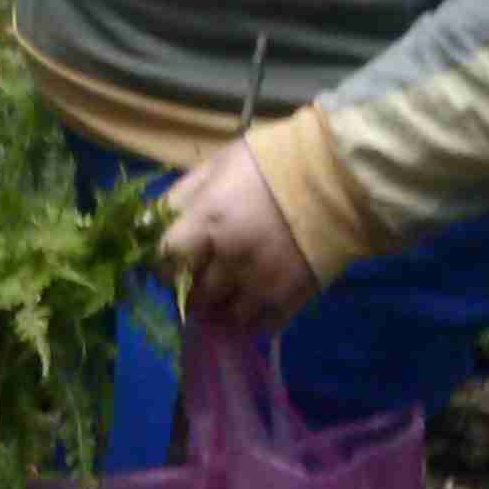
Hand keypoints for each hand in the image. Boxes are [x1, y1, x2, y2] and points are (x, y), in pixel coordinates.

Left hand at [158, 141, 317, 334]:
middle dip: (189, 287)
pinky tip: (249, 304)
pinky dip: (249, 320)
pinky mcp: (289, 299)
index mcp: (208, 219)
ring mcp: (260, 283)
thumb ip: (183, 193)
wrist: (335, 177)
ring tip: (222, 294)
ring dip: (217, 307)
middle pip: (193, 291)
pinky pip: (258, 326)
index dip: (162, 261)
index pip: (166, 257)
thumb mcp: (219, 164)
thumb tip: (153, 219)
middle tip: (195, 279)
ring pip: (223, 314)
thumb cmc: (271, 162)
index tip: (167, 261)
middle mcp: (229, 258)